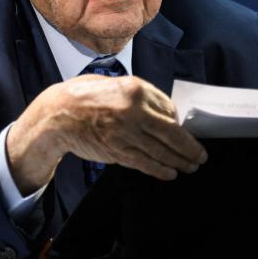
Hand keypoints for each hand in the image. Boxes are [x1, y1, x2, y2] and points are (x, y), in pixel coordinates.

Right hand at [6, 74, 206, 192]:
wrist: (56, 114)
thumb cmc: (86, 96)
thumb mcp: (116, 85)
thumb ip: (140, 97)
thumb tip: (166, 114)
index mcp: (135, 89)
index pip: (169, 109)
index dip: (180, 124)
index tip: (186, 132)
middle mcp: (133, 110)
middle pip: (171, 133)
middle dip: (189, 147)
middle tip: (200, 155)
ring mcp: (125, 132)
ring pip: (161, 151)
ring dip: (179, 161)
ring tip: (190, 166)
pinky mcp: (116, 150)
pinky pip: (145, 163)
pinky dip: (161, 169)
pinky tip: (171, 173)